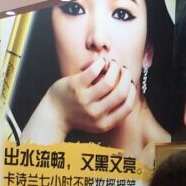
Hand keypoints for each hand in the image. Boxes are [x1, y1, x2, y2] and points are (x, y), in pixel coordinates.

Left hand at [22, 58, 136, 142]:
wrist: (54, 114)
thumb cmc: (78, 114)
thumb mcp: (97, 120)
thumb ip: (112, 111)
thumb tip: (129, 88)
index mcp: (104, 124)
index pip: (127, 106)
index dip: (132, 92)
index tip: (130, 83)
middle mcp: (95, 114)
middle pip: (120, 92)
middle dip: (126, 77)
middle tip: (124, 70)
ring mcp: (84, 101)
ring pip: (109, 81)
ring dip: (115, 69)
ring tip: (113, 64)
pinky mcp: (75, 87)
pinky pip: (93, 72)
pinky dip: (101, 63)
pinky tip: (102, 61)